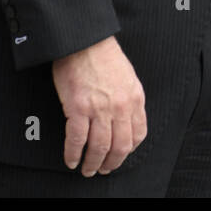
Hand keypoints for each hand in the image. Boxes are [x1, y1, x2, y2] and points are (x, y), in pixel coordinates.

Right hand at [51, 36, 146, 176]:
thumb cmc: (104, 56)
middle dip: (112, 163)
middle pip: (120, 146)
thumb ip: (129, 99)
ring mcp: (99, 109)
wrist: (85, 41)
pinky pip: (76, 139)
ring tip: (87, 170)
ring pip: (99, 147)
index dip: (129, 150)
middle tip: (104, 170)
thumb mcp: (128, 77)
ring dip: (92, 163)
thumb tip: (125, 120)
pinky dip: (73, 154)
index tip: (121, 156)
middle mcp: (120, 107)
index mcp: (135, 98)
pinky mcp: (77, 108)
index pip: (138, 134)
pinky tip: (71, 160)